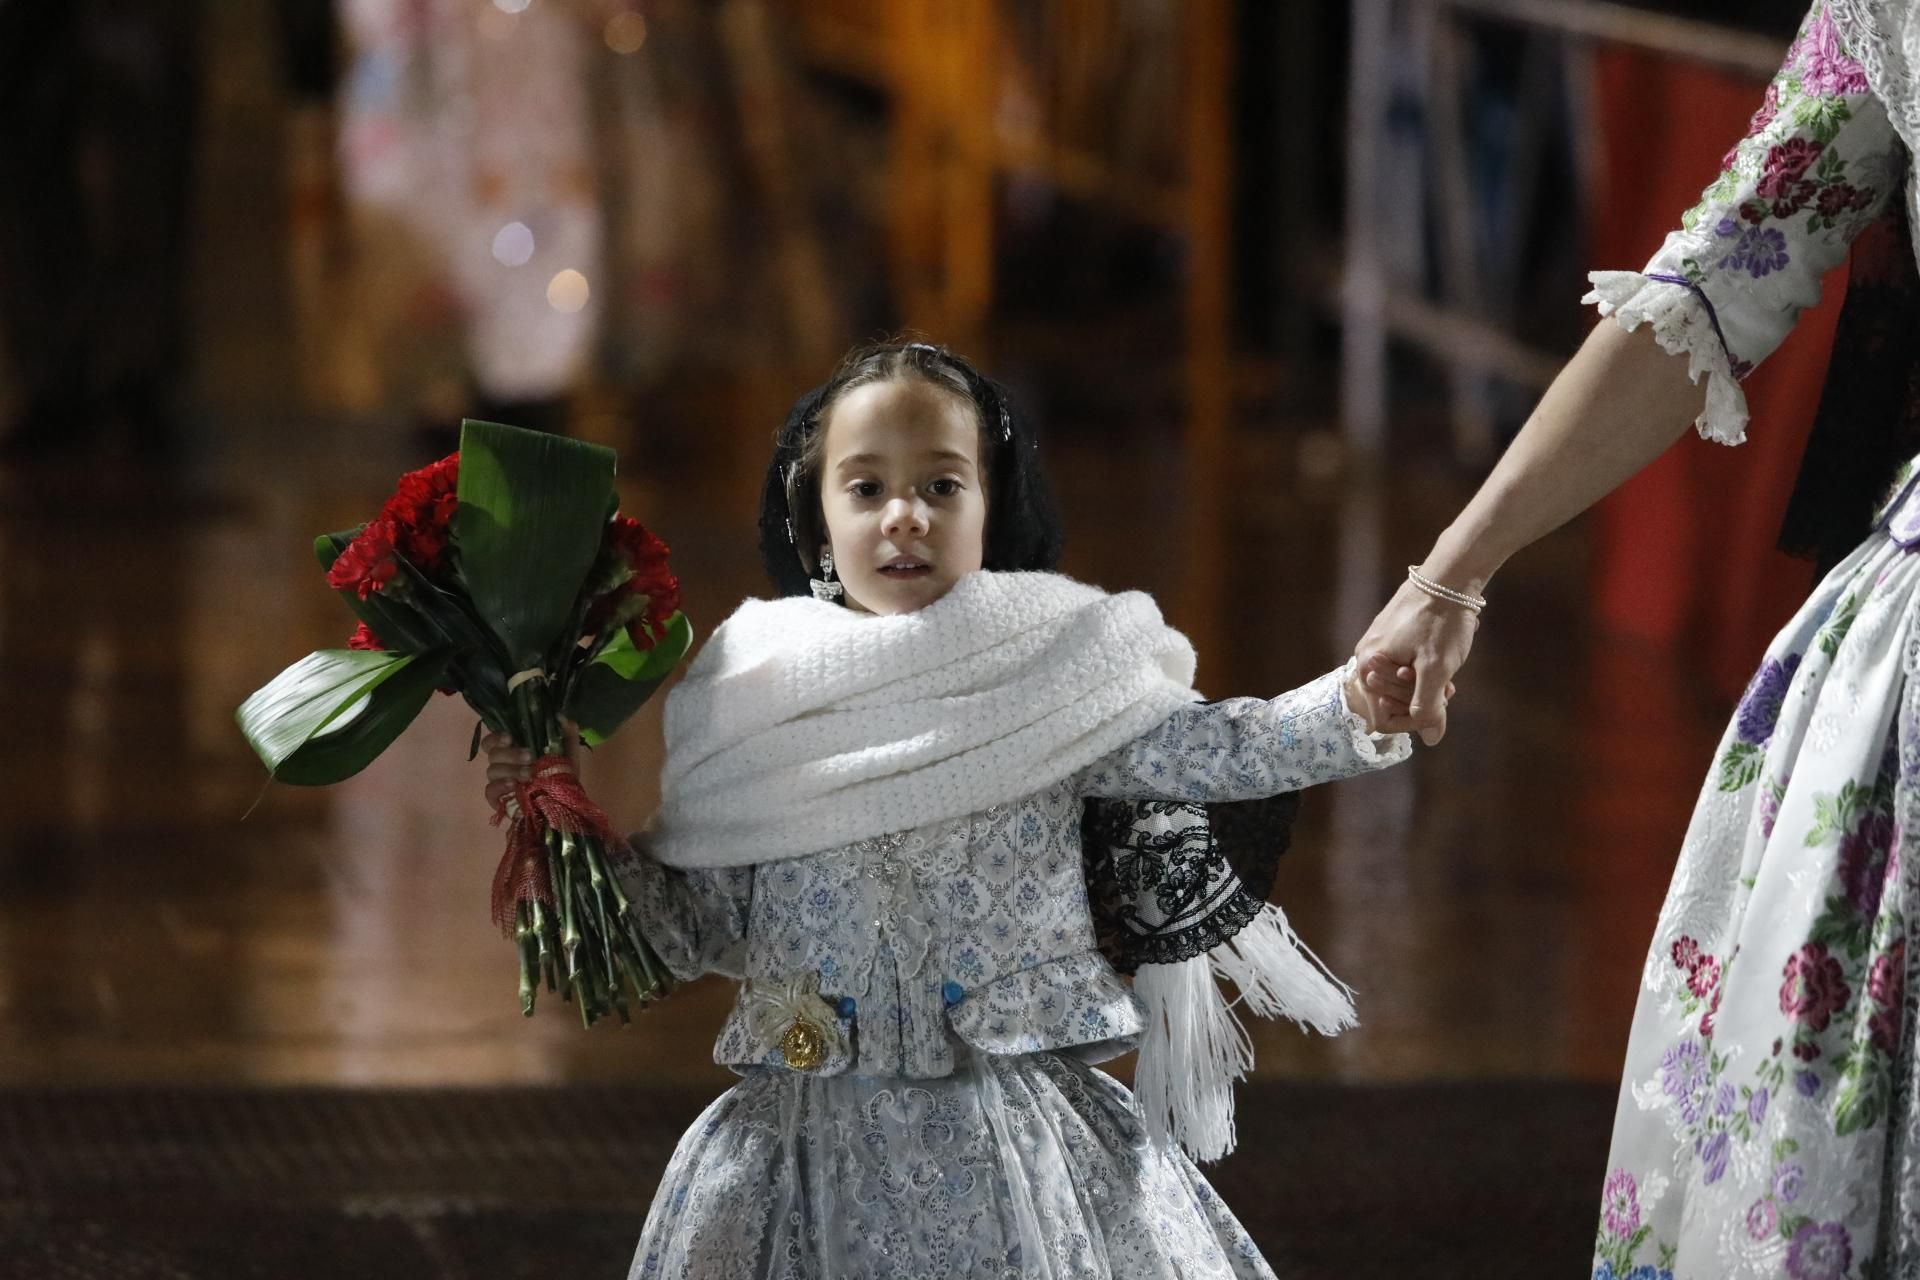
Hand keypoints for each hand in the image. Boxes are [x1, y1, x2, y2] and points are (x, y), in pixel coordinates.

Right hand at [481, 720, 578, 812]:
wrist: (566, 803)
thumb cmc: (561, 775)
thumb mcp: (568, 752)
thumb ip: (567, 733)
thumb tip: (561, 717)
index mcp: (513, 751)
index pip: (492, 741)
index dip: (496, 737)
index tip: (510, 737)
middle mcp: (503, 765)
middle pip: (493, 754)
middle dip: (510, 754)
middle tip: (529, 756)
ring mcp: (499, 783)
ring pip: (492, 771)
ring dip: (510, 770)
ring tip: (530, 774)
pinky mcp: (499, 800)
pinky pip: (490, 791)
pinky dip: (499, 786)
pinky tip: (514, 785)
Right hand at [1353, 577, 1480, 744]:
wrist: (1450, 577)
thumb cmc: (1440, 622)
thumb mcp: (1436, 670)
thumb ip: (1428, 707)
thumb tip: (1431, 739)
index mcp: (1370, 665)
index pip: (1381, 717)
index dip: (1413, 721)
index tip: (1439, 709)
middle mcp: (1367, 657)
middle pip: (1388, 702)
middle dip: (1420, 701)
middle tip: (1448, 689)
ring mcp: (1379, 645)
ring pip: (1399, 684)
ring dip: (1424, 687)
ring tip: (1447, 675)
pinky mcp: (1392, 635)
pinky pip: (1403, 666)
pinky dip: (1423, 671)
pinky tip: (1441, 660)